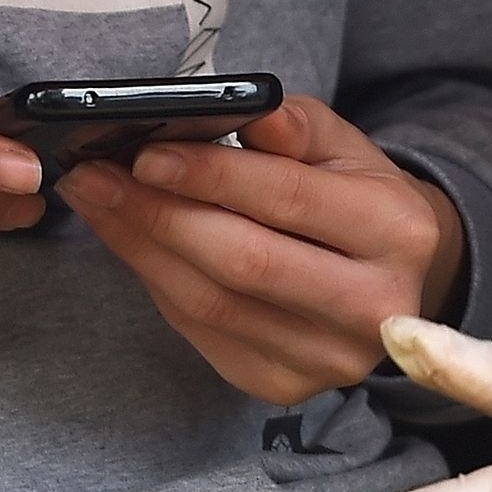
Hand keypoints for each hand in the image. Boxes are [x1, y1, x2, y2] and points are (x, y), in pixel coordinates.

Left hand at [54, 94, 463, 404]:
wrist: (393, 276)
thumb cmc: (356, 194)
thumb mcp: (341, 142)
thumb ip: (289, 124)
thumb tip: (228, 105)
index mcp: (396, 230)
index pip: (286, 198)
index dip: (210, 175)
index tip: (145, 153)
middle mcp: (373, 309)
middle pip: (244, 261)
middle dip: (157, 214)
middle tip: (94, 175)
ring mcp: (327, 358)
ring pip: (213, 304)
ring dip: (141, 248)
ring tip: (96, 200)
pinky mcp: (285, 386)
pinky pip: (203, 331)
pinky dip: (157, 282)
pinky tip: (129, 241)